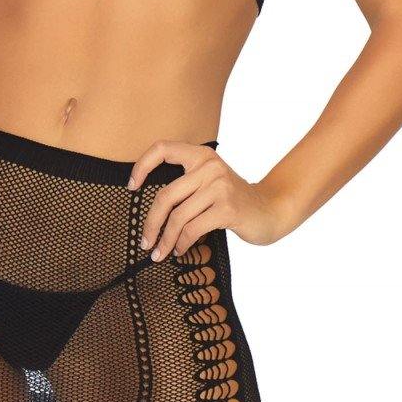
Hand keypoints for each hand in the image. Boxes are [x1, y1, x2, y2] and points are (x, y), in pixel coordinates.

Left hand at [127, 139, 289, 253]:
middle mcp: (209, 166)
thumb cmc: (233, 200)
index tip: (131, 186)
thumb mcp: (209, 182)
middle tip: (145, 242)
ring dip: (165, 239)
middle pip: (166, 195)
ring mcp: (219, 187)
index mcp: (201, 155)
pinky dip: (182, 243)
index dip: (142, 165)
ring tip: (160, 252)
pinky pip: (193, 229)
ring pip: (178, 216)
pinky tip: (179, 250)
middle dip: (151, 222)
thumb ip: (186, 184)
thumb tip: (149, 209)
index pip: (162, 148)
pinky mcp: (227, 208)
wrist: (270, 209)